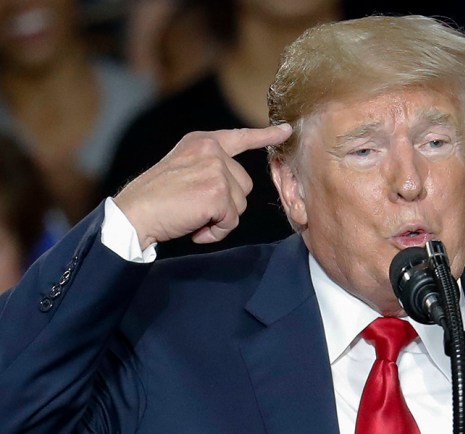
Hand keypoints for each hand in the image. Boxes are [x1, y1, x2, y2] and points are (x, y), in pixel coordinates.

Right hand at [113, 125, 291, 248]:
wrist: (132, 214)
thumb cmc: (154, 199)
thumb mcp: (184, 168)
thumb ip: (209, 167)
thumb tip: (234, 187)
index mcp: (202, 142)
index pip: (240, 137)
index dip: (265, 135)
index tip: (287, 130)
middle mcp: (212, 151)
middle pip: (244, 185)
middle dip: (225, 203)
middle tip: (193, 208)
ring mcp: (216, 170)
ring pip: (240, 204)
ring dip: (220, 218)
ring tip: (191, 216)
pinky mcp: (218, 194)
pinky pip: (231, 221)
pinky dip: (215, 231)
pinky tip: (194, 227)